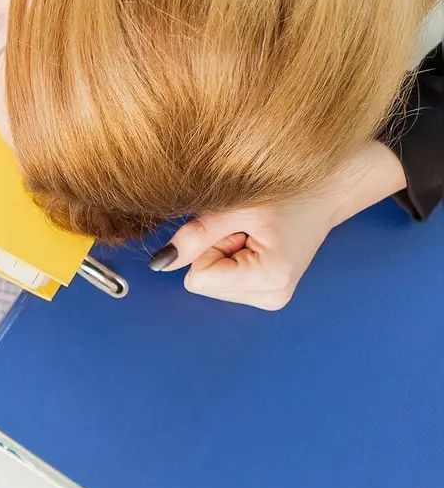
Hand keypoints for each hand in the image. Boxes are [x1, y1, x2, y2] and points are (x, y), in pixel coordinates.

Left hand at [149, 142, 407, 309]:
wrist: (328, 190)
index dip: (206, 247)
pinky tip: (256, 240)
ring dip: (223, 252)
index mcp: (269, 280)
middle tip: (246, 227)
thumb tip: (159, 263)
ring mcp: (271, 297)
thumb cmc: (290, 191)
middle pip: (203, 282)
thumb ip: (195, 235)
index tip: (236, 227)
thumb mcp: (236, 207)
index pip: (197, 279)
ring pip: (210, 281)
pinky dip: (230, 256)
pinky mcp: (267, 292)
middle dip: (214, 250)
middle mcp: (272, 297)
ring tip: (254, 232)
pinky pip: (223, 279)